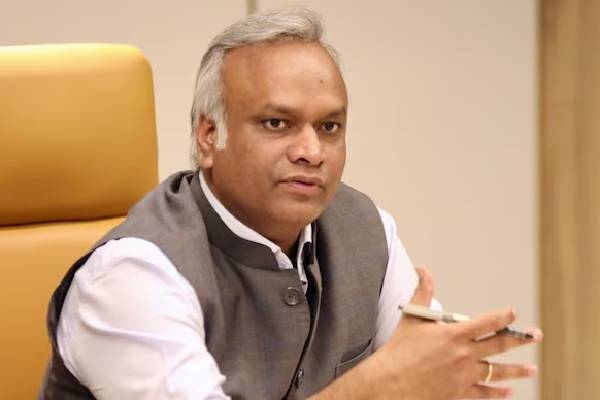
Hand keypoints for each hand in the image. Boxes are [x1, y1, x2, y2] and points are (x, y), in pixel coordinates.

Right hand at [371, 267, 541, 398]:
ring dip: (517, 370)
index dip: (504, 316)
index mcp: (454, 334)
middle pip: (499, 345)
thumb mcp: (411, 318)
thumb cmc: (398, 351)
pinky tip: (508, 391)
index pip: (487, 322)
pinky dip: (498, 392)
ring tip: (532, 369)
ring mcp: (463, 376)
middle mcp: (464, 355)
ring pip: (497, 372)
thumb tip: (423, 270)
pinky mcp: (459, 394)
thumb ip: (422, 292)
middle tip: (536, 336)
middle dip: (520, 339)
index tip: (514, 313)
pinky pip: (484, 393)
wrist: (388, 383)